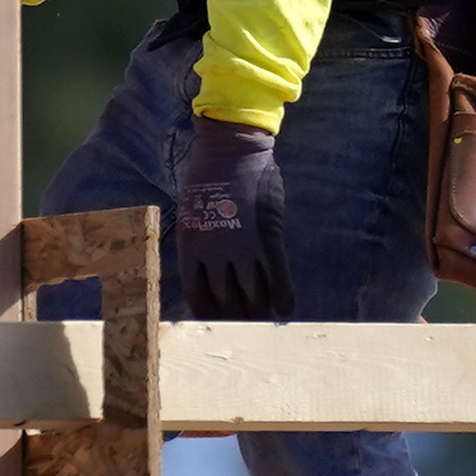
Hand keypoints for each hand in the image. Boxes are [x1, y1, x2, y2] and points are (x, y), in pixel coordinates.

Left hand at [177, 115, 294, 319]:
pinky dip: (283, 297)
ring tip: (265, 319)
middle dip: (237, 318)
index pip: (198, 297)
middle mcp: (213, 254)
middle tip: (247, 325)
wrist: (229, 150)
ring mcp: (242, 248)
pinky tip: (285, 310)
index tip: (219, 323)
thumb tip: (209, 270)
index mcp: (190, 248)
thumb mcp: (191, 215)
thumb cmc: (208, 178)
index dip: (210, 314)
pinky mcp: (267, 239)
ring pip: (252, 295)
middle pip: (226, 302)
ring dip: (260, 312)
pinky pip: (277, 277)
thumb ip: (200, 244)